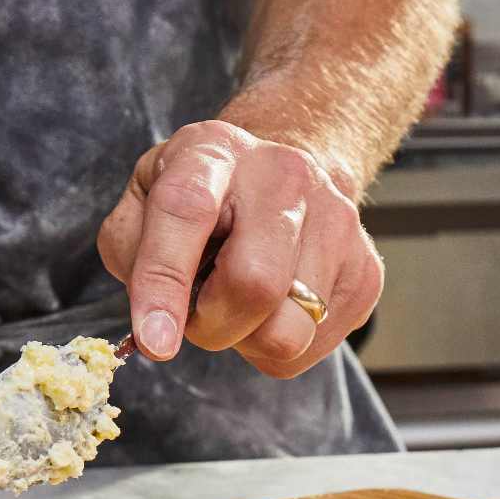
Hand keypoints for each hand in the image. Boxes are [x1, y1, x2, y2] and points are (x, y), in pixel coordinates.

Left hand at [97, 121, 381, 378]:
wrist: (285, 179)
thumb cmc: (206, 199)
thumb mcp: (145, 204)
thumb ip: (133, 254)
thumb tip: (156, 329)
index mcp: (215, 150)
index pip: (186, 211)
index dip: (164, 282)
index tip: (155, 341)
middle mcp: (285, 176)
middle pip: (255, 282)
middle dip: (213, 324)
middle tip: (199, 315)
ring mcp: (338, 222)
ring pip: (288, 331)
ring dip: (248, 339)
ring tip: (240, 304)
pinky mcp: (366, 271)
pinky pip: (312, 348)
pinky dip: (279, 346)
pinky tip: (274, 308)